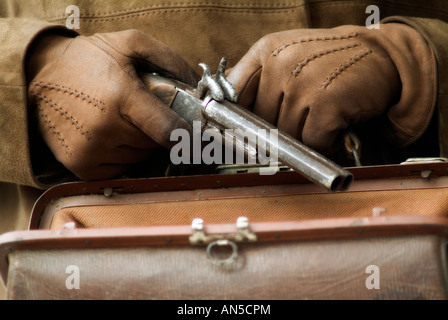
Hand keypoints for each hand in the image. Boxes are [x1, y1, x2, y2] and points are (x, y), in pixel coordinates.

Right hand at [27, 29, 198, 179]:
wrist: (38, 76)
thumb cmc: (87, 60)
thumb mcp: (129, 44)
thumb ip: (169, 60)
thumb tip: (198, 85)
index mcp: (122, 98)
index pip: (168, 130)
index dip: (189, 138)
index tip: (200, 139)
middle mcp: (106, 129)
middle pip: (155, 144)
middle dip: (158, 130)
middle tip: (143, 112)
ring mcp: (92, 151)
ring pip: (139, 157)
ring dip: (140, 143)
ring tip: (122, 120)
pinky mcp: (82, 166)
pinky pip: (120, 168)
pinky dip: (123, 155)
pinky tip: (110, 135)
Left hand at [227, 23, 435, 153]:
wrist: (382, 54)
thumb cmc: (330, 61)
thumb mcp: (289, 55)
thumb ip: (259, 78)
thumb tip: (230, 114)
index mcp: (266, 51)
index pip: (232, 93)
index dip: (233, 118)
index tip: (237, 133)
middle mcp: (280, 64)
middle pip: (262, 121)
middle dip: (280, 130)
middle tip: (301, 120)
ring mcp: (303, 82)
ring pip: (286, 135)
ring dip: (304, 137)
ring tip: (320, 118)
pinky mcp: (326, 101)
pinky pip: (312, 141)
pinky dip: (324, 142)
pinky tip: (333, 126)